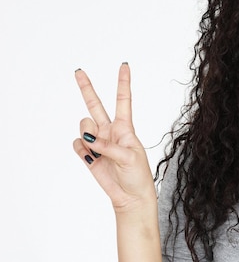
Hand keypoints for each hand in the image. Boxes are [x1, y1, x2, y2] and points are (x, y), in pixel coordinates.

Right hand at [72, 63, 156, 211]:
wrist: (130, 196)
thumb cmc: (138, 175)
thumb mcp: (130, 158)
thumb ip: (109, 146)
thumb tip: (89, 140)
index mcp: (126, 127)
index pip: (123, 99)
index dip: (123, 82)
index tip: (124, 65)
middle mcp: (110, 130)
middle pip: (95, 105)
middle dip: (86, 88)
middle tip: (78, 71)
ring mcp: (98, 141)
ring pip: (84, 126)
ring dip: (88, 136)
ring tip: (99, 151)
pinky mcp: (89, 154)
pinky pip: (78, 144)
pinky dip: (82, 150)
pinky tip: (92, 158)